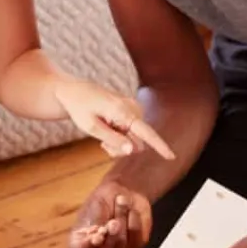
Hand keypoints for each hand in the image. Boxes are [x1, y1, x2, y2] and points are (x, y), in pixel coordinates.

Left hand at [53, 79, 175, 159]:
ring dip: (120, 143)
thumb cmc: (80, 108)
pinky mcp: (132, 109)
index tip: (171, 156)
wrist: (75, 91)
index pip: (146, 132)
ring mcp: (134, 107)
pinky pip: (133, 131)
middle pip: (138, 142)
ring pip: (135, 138)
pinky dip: (121, 136)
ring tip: (102, 137)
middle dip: (122, 149)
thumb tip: (133, 150)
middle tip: (102, 146)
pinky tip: (108, 130)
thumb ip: (113, 140)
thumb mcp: (91, 127)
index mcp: (123, 111)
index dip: (159, 146)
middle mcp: (133, 108)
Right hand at [69, 180, 151, 247]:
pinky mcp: (135, 247)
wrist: (126, 191)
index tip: (98, 233)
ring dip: (121, 220)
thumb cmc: (104, 198)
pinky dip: (134, 220)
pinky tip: (131, 210)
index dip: (87, 245)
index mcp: (81, 241)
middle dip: (108, 240)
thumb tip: (98, 236)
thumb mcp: (96, 204)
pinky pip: (137, 238)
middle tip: (114, 222)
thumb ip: (95, 220)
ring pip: (120, 246)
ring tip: (120, 201)